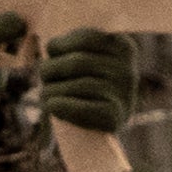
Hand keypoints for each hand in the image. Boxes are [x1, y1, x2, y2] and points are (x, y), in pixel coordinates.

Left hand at [30, 29, 154, 132]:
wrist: (100, 134)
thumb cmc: (87, 86)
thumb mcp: (89, 58)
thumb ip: (74, 46)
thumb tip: (50, 46)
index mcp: (123, 47)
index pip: (87, 37)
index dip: (61, 45)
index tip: (52, 52)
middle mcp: (127, 69)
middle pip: (77, 63)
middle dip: (51, 69)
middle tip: (44, 76)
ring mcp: (124, 94)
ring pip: (76, 85)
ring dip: (51, 90)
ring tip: (45, 94)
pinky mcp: (115, 117)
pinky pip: (81, 109)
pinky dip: (60, 106)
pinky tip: (51, 105)